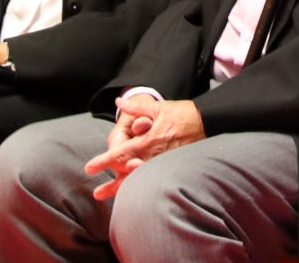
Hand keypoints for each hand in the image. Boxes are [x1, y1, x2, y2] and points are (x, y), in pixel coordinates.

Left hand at [83, 98, 205, 198]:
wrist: (208, 122)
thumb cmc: (182, 114)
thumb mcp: (159, 108)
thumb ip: (137, 107)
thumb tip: (119, 102)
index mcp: (148, 140)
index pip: (121, 153)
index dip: (104, 161)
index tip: (89, 168)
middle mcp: (154, 155)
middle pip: (128, 172)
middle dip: (112, 184)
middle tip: (97, 193)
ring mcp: (163, 163)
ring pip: (140, 179)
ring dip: (123, 188)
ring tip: (109, 196)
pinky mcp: (172, 167)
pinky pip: (153, 179)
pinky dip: (140, 185)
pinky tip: (133, 191)